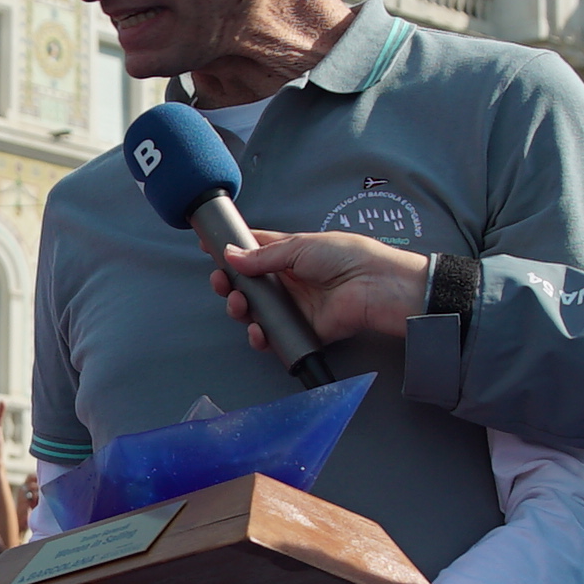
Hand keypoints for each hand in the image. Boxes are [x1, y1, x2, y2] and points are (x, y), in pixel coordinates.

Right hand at [212, 229, 429, 346]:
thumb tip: (230, 255)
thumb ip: (262, 256)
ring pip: (256, 311)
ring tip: (240, 305)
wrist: (375, 287)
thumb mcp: (300, 246)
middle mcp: (289, 280)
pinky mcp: (302, 330)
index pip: (253, 250)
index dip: (231, 249)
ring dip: (241, 309)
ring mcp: (294, 306)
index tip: (208, 248)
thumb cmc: (346, 258)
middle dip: (230, 284)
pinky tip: (258, 330)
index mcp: (289, 254)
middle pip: (248, 284)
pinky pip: (274, 336)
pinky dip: (261, 335)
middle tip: (222, 283)